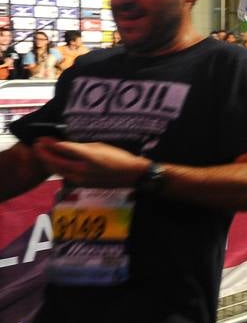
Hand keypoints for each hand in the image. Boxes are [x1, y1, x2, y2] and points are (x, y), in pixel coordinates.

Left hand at [32, 139, 149, 187]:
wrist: (132, 175)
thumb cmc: (119, 157)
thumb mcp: (100, 147)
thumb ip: (81, 147)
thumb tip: (65, 145)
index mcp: (87, 157)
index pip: (62, 149)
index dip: (50, 143)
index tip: (42, 138)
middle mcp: (81, 170)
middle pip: (55, 162)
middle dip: (44, 153)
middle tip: (37, 145)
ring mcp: (81, 179)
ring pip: (58, 171)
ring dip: (48, 162)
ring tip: (42, 153)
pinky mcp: (82, 185)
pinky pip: (65, 175)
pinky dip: (57, 169)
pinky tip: (56, 164)